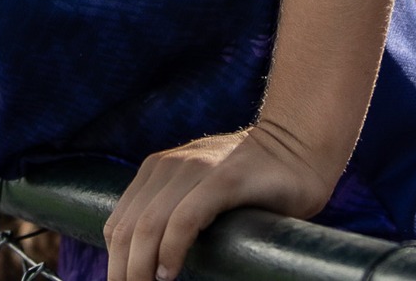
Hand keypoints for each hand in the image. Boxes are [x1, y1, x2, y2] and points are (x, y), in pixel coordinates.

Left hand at [104, 124, 337, 280]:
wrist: (298, 146)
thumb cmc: (254, 183)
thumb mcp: (202, 195)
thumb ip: (178, 213)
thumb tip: (154, 260)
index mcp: (157, 170)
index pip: (120, 223)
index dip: (116, 260)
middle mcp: (169, 166)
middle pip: (129, 228)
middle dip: (124, 269)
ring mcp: (194, 169)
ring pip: (149, 225)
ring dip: (141, 266)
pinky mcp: (223, 180)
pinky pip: (185, 218)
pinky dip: (171, 249)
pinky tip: (168, 273)